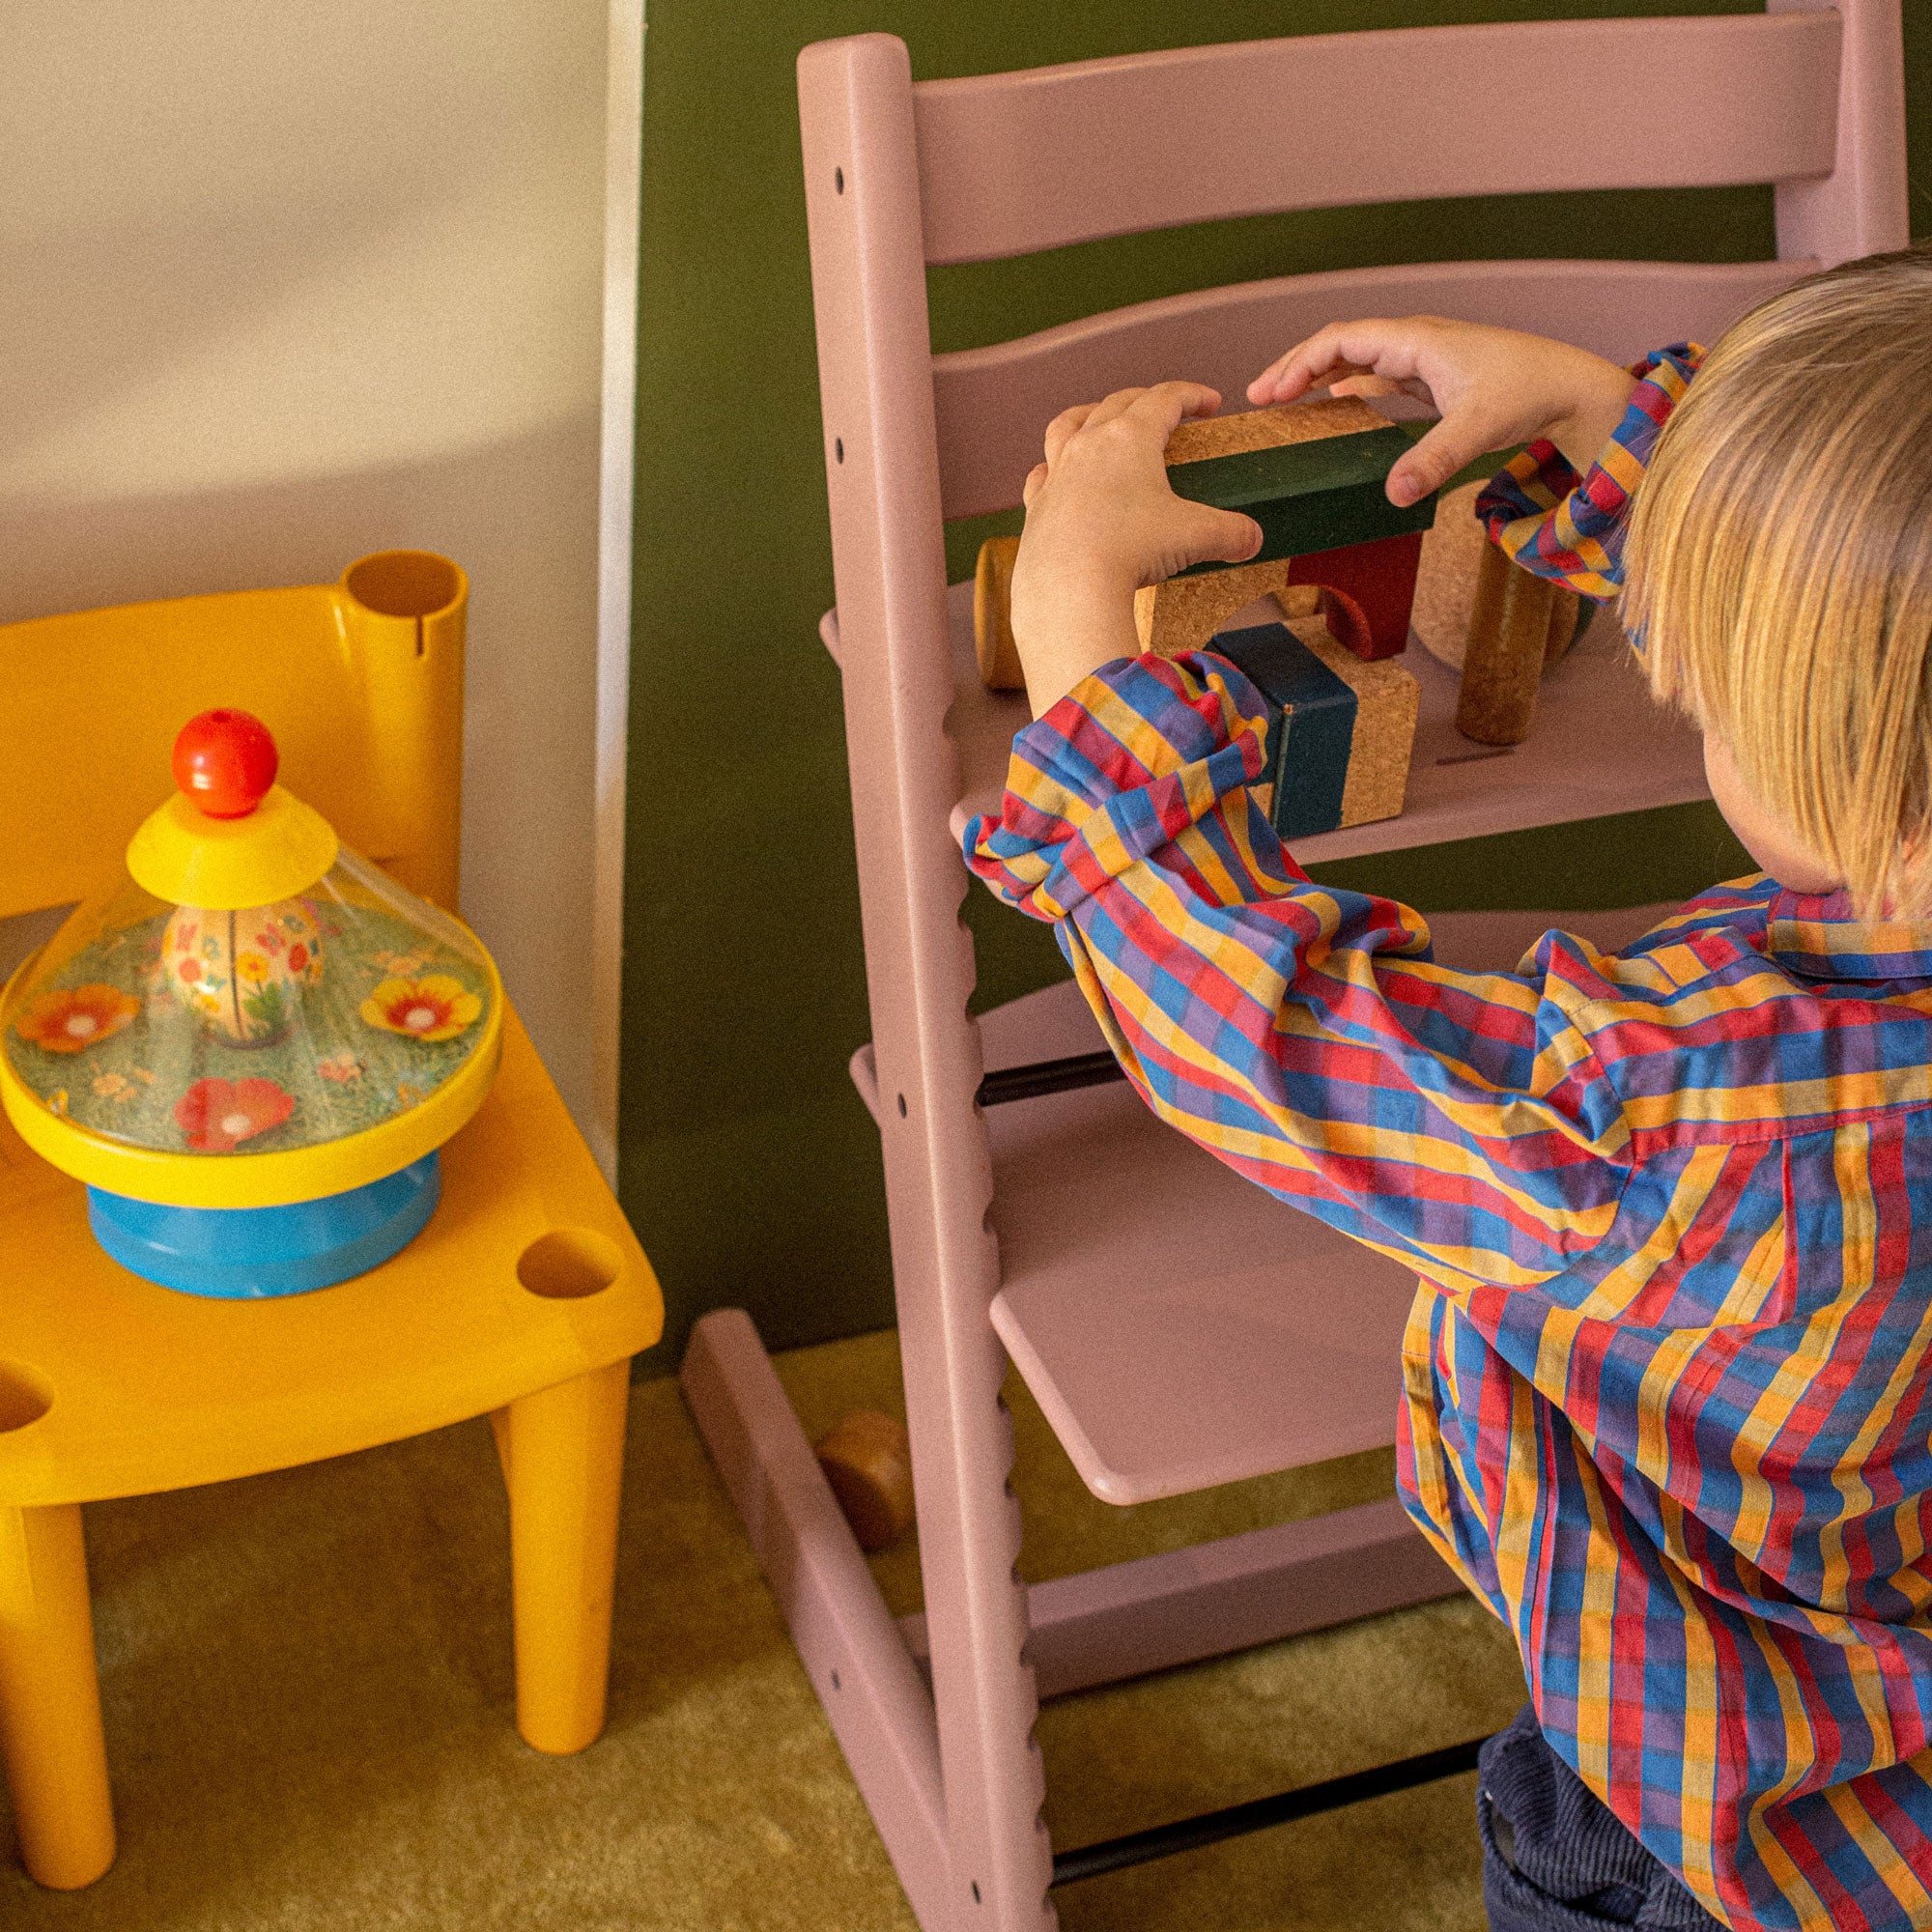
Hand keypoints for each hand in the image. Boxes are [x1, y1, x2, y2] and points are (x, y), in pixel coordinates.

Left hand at [1012, 382, 1262, 717]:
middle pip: (1118, 402)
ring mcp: (1058, 472)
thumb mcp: (1194, 538)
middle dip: (1147, 399)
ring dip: (1088, 414)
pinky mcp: (1037, 506)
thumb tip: (1253, 540)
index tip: (1211, 403)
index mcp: (1130, 437)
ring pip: (1069, 424)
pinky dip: (1052, 466)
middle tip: (1167, 411)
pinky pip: (1042, 473)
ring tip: (1100, 417)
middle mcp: (1089, 444)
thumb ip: (1230, 534)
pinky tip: (1057, 473)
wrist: (1069, 587)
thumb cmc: (1132, 551)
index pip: (1165, 397)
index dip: (1193, 395)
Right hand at [1248, 318, 1637, 507]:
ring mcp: (1424, 358)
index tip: (1268, 393)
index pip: (1340, 340)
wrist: (1572, 387)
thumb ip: (1432, 460)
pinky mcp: (1434, 378)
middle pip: (1340, 344)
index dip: (1298, 363)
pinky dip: (1348, 386)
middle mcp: (1415, 341)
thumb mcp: (1477, 428)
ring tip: (1283, 399)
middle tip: (1258, 397)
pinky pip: (1378, 376)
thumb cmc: (1529, 393)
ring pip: (1357, 358)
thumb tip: (1392, 496)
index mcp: (1416, 340)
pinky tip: (1334, 403)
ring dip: (1318, 374)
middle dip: (1296, 367)